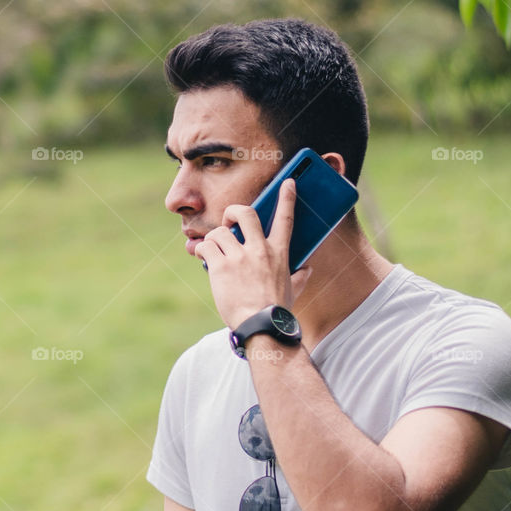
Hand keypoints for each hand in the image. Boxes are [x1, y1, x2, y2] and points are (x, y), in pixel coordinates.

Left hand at [194, 179, 309, 329]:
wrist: (261, 327)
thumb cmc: (276, 312)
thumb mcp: (292, 291)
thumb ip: (299, 277)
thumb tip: (308, 270)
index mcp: (279, 254)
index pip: (285, 219)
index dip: (287, 197)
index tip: (287, 183)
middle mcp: (259, 250)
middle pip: (245, 213)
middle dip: (234, 212)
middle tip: (229, 222)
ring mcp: (239, 257)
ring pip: (220, 231)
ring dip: (214, 239)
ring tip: (215, 251)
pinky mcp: (221, 266)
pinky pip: (206, 247)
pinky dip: (203, 251)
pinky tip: (205, 259)